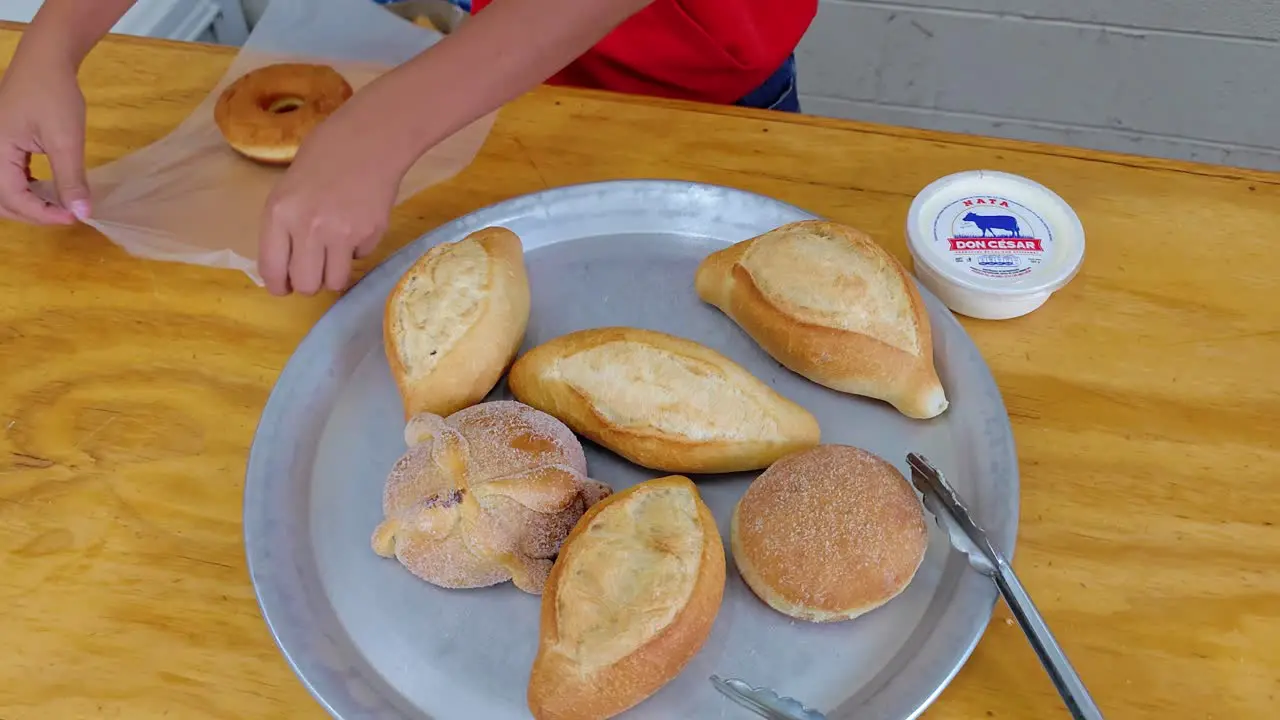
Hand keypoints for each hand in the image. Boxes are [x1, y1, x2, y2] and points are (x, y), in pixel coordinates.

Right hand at [0, 50, 89, 223]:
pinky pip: (6, 176)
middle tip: (66, 215)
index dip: (43, 215)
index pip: (13, 198)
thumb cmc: (54, 94)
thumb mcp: (66, 139)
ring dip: (28, 204)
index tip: (74, 218)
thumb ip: (71, 179)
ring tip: (59, 206)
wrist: (45, 61)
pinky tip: (47, 190)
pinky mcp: (0, 144)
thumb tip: (81, 213)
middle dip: (33, 214)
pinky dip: (25, 189)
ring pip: (2, 190)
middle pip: (1, 200)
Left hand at [257, 99, 404, 295]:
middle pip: (306, 285)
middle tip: (314, 271)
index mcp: (279, 213)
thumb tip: (286, 265)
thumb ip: (283, 226)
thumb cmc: (323, 156)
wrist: (370, 138)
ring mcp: (342, 234)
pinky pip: (360, 258)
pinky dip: (358, 249)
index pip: (272, 269)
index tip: (284, 287)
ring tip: (337, 253)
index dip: (278, 285)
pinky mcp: (371, 234)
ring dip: (334, 273)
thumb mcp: (288, 189)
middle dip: (309, 283)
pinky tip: (358, 223)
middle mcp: (308, 228)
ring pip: (335, 282)